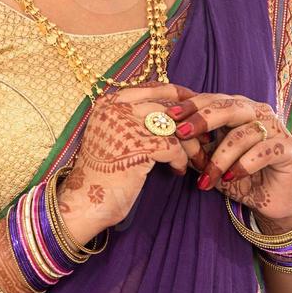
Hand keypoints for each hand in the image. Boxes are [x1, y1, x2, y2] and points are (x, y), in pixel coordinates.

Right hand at [60, 82, 202, 230]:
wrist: (85, 203)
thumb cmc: (103, 174)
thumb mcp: (114, 137)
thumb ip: (134, 119)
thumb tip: (172, 112)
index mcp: (109, 103)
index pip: (152, 88)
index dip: (177, 95)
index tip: (195, 106)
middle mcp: (116, 108)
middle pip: (167, 105)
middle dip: (191, 121)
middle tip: (205, 136)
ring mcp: (126, 125)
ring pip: (173, 126)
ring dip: (189, 144)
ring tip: (195, 159)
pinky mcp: (137, 146)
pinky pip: (173, 147)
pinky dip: (180, 160)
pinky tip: (177, 171)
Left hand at [168, 93, 291, 228]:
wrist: (273, 200)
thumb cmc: (240, 175)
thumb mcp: (212, 161)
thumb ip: (196, 148)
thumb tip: (171, 138)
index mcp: (239, 108)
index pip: (213, 100)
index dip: (191, 105)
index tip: (169, 115)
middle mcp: (258, 112)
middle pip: (229, 107)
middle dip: (203, 119)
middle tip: (182, 132)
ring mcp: (276, 128)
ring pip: (242, 134)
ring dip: (220, 158)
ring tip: (207, 177)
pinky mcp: (288, 148)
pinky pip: (262, 151)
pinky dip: (243, 165)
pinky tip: (231, 177)